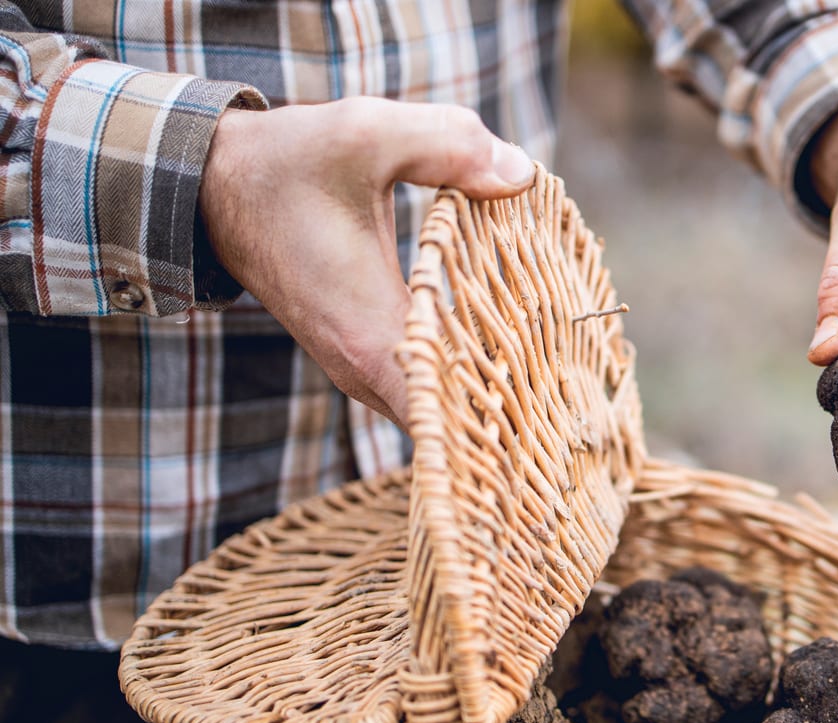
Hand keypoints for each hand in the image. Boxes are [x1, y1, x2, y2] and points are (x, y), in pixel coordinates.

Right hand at [198, 97, 536, 428]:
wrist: (212, 185)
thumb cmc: (288, 162)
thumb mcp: (368, 134)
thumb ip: (449, 145)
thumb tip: (524, 175)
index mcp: (369, 334)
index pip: (447, 412)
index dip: (503, 412)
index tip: (553, 399)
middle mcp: (363, 371)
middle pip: (454, 421)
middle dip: (511, 404)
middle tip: (573, 382)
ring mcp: (360, 371)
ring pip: (439, 407)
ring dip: (488, 388)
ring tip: (551, 363)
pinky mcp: (362, 357)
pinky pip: (424, 386)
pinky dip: (462, 372)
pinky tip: (506, 343)